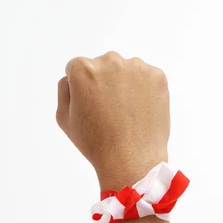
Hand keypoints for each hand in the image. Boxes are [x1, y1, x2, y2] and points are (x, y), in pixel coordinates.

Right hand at [56, 51, 169, 190]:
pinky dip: (146, 90)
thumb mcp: (64, 118)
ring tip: (128, 114)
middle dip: (106, 84)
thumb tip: (73, 77)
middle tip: (112, 112)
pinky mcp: (157, 77)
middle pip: (104, 66)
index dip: (84, 90)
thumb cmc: (96, 144)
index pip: (79, 69)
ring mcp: (136, 68)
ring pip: (128, 70)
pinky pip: (148, 78)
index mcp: (83, 69)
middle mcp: (109, 61)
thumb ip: (64, 89)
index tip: (92, 108)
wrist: (132, 161)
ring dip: (127, 85)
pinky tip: (142, 112)